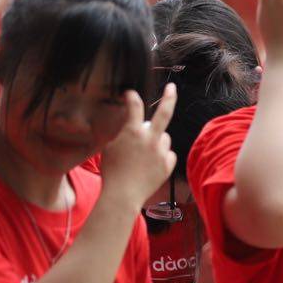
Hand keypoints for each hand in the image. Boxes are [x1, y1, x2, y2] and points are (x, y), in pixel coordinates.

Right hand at [99, 86, 176, 209]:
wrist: (123, 195)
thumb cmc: (112, 171)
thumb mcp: (111, 147)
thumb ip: (124, 134)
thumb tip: (135, 126)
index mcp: (133, 132)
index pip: (135, 106)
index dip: (132, 97)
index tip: (130, 93)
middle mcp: (150, 139)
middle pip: (164, 112)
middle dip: (169, 97)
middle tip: (172, 88)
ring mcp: (161, 151)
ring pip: (163, 138)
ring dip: (156, 141)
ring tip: (141, 157)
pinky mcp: (168, 164)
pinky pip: (167, 154)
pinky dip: (160, 156)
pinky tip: (148, 166)